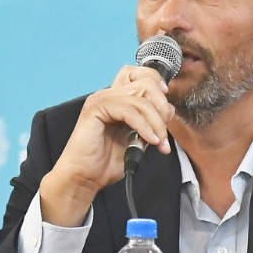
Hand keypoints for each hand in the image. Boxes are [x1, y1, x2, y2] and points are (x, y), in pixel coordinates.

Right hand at [39, 65, 174, 225]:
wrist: (85, 177)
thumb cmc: (106, 162)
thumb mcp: (136, 139)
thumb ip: (148, 124)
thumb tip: (167, 115)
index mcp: (118, 99)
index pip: (141, 75)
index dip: (159, 86)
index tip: (166, 109)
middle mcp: (109, 95)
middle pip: (145, 81)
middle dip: (162, 106)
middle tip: (163, 131)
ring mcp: (101, 100)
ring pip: (140, 97)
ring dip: (155, 121)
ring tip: (159, 142)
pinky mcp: (95, 110)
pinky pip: (129, 111)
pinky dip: (144, 126)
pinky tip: (149, 141)